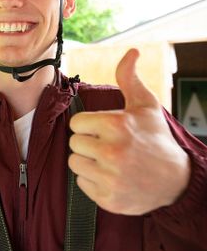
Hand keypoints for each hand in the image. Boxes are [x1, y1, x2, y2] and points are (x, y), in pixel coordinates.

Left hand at [68, 48, 190, 214]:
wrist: (176, 180)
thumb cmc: (156, 138)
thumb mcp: (144, 105)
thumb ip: (129, 77)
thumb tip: (132, 51)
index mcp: (116, 125)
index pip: (76, 123)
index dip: (88, 125)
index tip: (103, 129)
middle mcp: (112, 152)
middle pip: (73, 143)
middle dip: (87, 142)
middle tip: (107, 145)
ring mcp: (110, 178)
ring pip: (75, 163)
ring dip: (88, 161)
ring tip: (108, 161)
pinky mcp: (108, 199)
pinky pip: (82, 183)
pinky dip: (93, 180)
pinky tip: (111, 176)